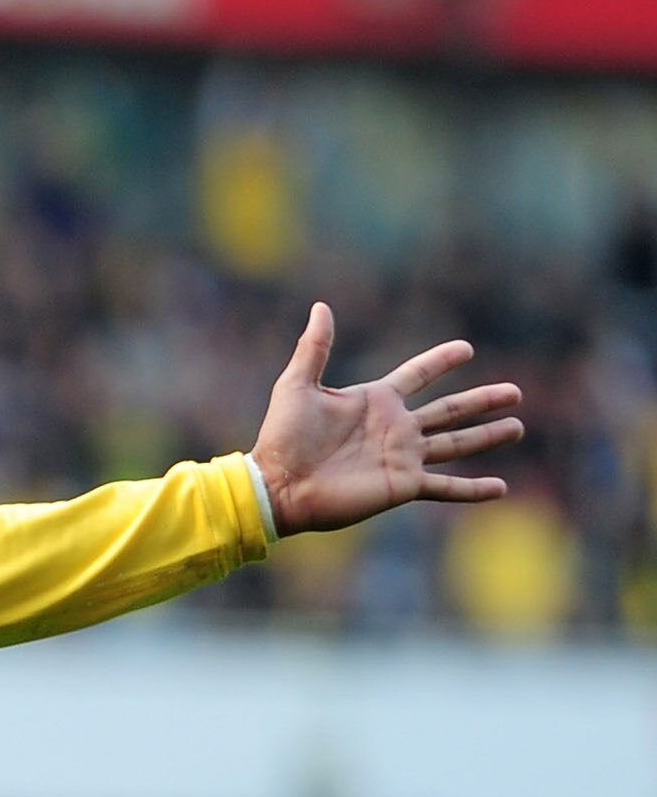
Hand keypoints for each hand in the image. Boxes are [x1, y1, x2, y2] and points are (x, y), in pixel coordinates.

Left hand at [249, 302, 523, 535]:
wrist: (279, 485)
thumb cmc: (283, 437)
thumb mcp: (297, 385)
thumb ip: (314, 348)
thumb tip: (320, 307)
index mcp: (376, 401)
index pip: (418, 375)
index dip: (440, 362)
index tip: (466, 349)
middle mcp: (396, 428)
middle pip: (450, 410)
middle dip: (482, 400)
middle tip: (515, 391)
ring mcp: (403, 457)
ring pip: (457, 444)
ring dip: (488, 436)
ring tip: (518, 426)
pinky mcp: (403, 485)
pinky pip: (446, 487)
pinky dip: (474, 489)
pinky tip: (502, 488)